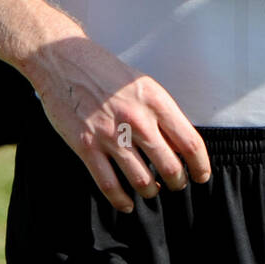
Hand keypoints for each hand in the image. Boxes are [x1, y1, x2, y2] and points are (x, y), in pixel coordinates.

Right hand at [28, 35, 210, 212]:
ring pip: (142, 181)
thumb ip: (161, 113)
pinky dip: (121, 201)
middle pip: (170, 167)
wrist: (63, 60)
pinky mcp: (86, 146)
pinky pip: (110, 185)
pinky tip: (126, 203)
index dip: (200, 166)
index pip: (189, 142)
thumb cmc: (105, 71)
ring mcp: (110, 134)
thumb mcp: (142, 84)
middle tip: (176, 185)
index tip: (201, 175)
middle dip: (177, 182)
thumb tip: (179, 146)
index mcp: (154, 100)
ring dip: (151, 192)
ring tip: (151, 191)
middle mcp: (136, 118)